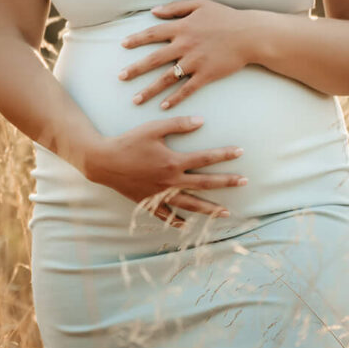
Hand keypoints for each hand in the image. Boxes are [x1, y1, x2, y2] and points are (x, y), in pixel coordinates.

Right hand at [82, 114, 246, 226]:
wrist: (103, 161)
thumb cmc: (129, 142)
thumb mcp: (153, 128)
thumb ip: (178, 124)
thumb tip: (201, 121)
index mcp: (173, 162)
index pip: (206, 158)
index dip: (225, 154)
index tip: (241, 152)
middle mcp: (170, 181)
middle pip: (204, 184)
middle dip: (226, 183)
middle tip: (245, 182)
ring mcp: (160, 194)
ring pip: (190, 204)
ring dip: (209, 209)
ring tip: (225, 214)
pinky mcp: (149, 202)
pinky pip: (166, 215)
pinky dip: (177, 221)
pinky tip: (187, 226)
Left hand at [118, 0, 255, 110]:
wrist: (250, 34)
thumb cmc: (226, 17)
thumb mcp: (200, 4)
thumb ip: (176, 8)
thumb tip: (153, 11)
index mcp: (182, 27)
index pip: (153, 33)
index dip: (136, 39)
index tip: (122, 45)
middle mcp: (185, 45)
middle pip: (154, 59)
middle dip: (135, 69)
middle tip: (120, 77)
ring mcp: (195, 61)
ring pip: (167, 78)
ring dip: (149, 90)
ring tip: (135, 100)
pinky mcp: (206, 74)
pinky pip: (187, 89)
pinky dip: (174, 99)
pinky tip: (163, 107)